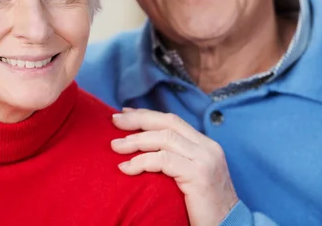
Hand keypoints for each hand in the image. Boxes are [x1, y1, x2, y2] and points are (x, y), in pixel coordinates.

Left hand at [111, 108, 237, 225]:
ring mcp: (205, 159)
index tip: (124, 113)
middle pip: (167, 122)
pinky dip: (141, 162)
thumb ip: (174, 159)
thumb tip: (142, 146)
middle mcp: (207, 147)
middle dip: (137, 119)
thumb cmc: (203, 207)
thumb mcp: (190, 176)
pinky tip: (126, 168)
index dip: (146, 115)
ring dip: (135, 140)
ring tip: (115, 146)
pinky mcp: (199, 175)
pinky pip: (163, 160)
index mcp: (205, 145)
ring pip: (164, 138)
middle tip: (114, 120)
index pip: (172, 120)